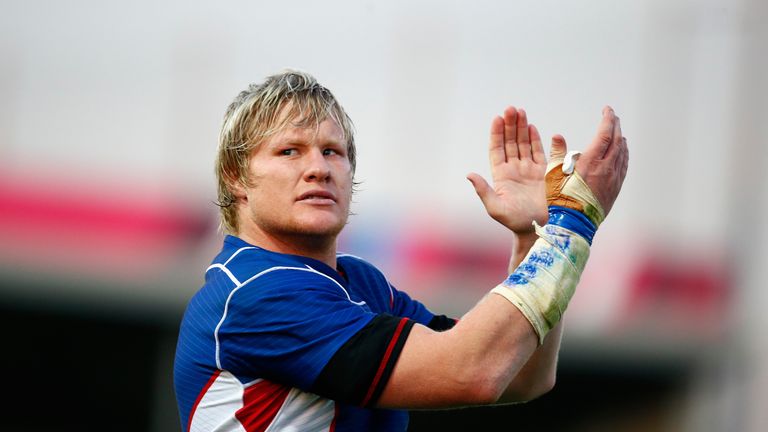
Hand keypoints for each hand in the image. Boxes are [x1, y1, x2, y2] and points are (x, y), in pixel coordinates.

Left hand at [468, 107, 547, 233]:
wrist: (538, 229)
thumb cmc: (515, 222)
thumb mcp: (495, 207)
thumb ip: (483, 190)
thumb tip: (469, 174)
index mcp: (501, 176)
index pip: (497, 150)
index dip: (497, 134)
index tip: (497, 118)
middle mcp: (514, 170)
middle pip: (511, 143)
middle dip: (510, 125)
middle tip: (510, 108)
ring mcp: (529, 170)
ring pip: (524, 144)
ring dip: (521, 128)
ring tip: (520, 111)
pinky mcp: (544, 173)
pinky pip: (539, 152)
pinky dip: (535, 139)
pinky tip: (531, 127)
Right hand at [553, 106, 627, 217]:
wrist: (573, 224)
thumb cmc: (560, 200)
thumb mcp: (553, 175)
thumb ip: (557, 154)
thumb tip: (558, 136)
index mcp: (592, 162)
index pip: (605, 134)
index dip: (608, 119)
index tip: (607, 110)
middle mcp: (606, 169)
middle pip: (617, 141)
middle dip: (615, 126)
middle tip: (612, 116)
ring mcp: (613, 179)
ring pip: (622, 154)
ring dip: (620, 140)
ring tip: (618, 133)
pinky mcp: (615, 189)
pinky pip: (623, 167)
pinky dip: (623, 155)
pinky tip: (622, 153)